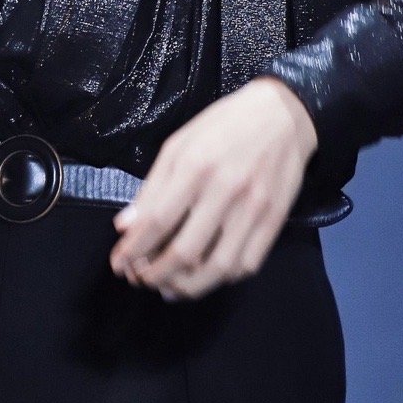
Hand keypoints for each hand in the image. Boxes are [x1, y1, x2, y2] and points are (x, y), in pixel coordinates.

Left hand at [109, 76, 319, 299]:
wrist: (283, 114)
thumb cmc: (223, 125)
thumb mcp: (180, 143)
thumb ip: (153, 186)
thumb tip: (126, 227)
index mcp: (196, 165)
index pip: (157, 221)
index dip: (133, 249)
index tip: (118, 264)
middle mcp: (225, 190)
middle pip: (185, 252)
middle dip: (155, 275)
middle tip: (141, 278)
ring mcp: (254, 208)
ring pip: (218, 268)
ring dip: (187, 287)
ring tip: (169, 287)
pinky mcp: (275, 220)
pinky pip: (247, 264)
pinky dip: (221, 278)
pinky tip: (205, 275)